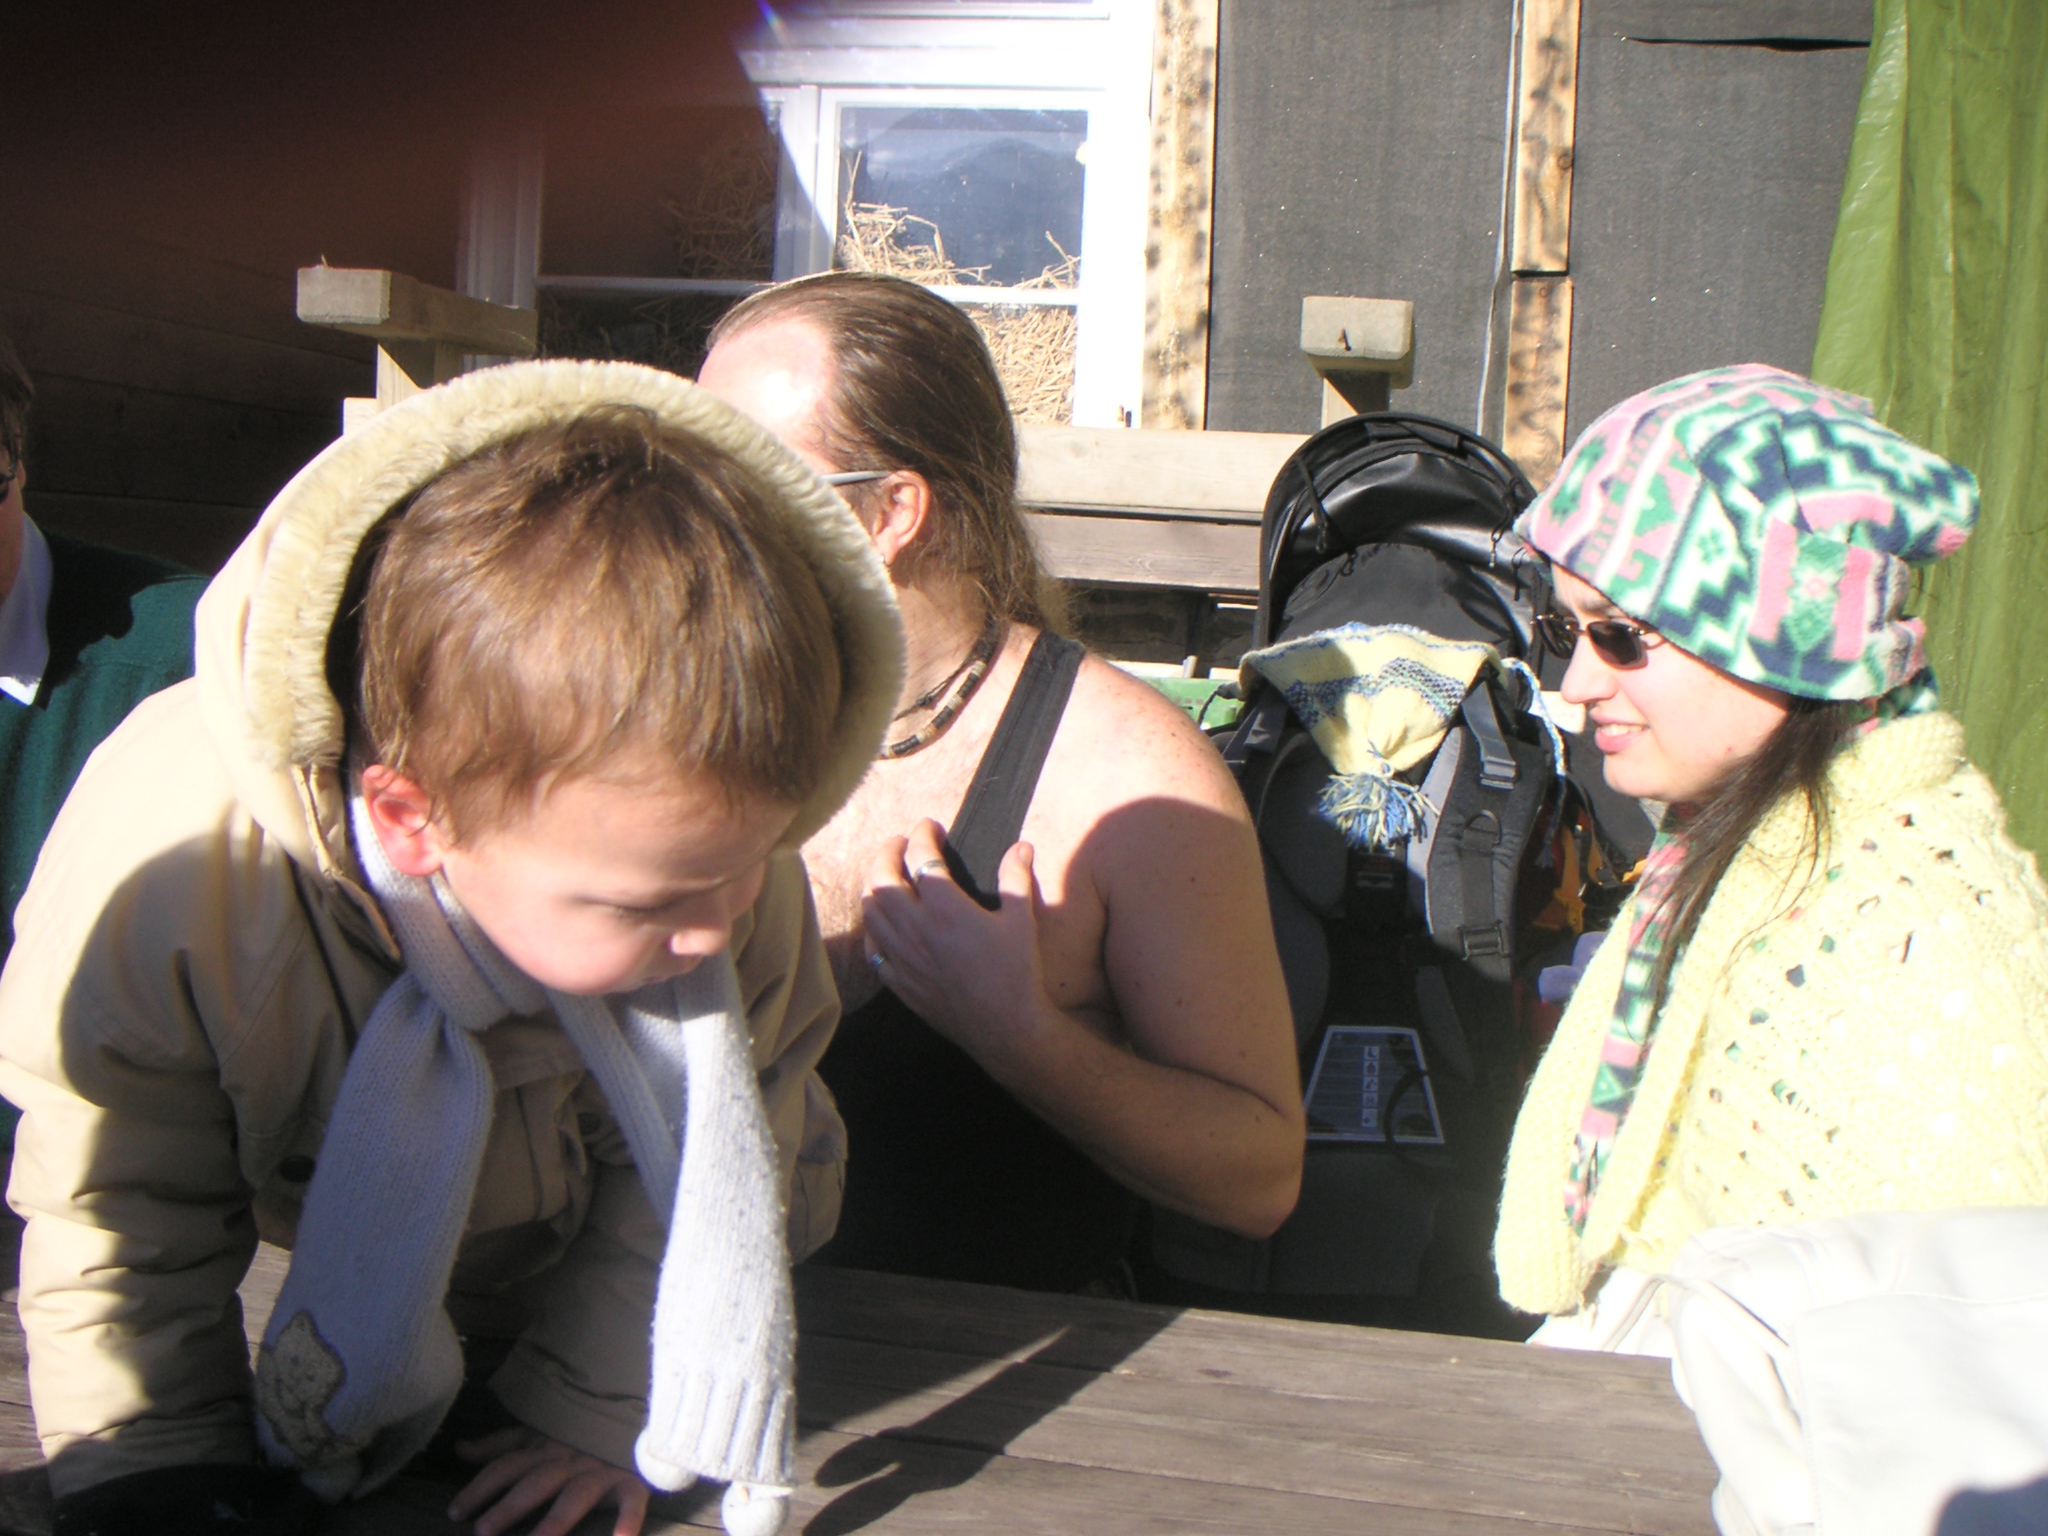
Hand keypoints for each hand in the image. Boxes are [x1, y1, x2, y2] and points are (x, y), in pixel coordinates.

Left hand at [448, 1426, 652, 1535]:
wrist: (631, 1411)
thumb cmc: (577, 1431)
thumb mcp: (536, 1432)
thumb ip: (500, 1444)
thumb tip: (460, 1448)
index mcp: (544, 1446)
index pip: (507, 1466)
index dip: (480, 1488)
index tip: (454, 1513)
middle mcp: (569, 1458)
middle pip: (536, 1482)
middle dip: (509, 1506)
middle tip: (483, 1532)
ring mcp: (600, 1470)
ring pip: (575, 1495)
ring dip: (556, 1520)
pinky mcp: (630, 1480)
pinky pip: (630, 1501)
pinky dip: (627, 1521)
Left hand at [861, 818, 1049, 1073]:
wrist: (1004, 1027)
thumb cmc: (1016, 972)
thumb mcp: (1022, 919)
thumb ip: (1016, 878)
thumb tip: (1021, 847)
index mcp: (945, 908)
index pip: (921, 856)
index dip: (923, 834)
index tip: (929, 826)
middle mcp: (916, 929)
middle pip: (882, 879)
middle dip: (887, 853)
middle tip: (899, 843)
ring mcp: (903, 957)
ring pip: (870, 912)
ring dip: (874, 885)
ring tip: (887, 875)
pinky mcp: (900, 982)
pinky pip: (873, 948)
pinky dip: (873, 927)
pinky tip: (883, 923)